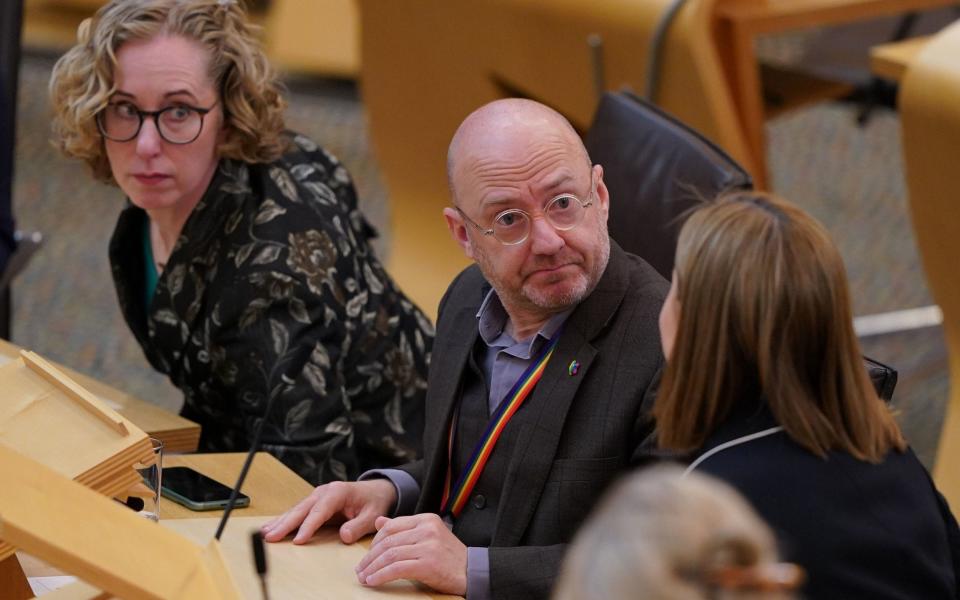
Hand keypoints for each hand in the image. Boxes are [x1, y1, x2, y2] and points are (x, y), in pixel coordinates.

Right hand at [260, 479, 396, 543]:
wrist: (375, 490)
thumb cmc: (373, 502)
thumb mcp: (373, 515)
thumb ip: (359, 525)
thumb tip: (344, 536)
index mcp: (338, 492)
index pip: (320, 511)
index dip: (309, 525)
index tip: (299, 540)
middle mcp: (324, 491)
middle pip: (302, 509)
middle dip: (286, 524)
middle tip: (271, 537)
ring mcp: (317, 496)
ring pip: (296, 510)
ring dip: (280, 522)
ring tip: (265, 534)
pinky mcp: (313, 502)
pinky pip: (297, 512)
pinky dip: (284, 520)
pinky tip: (271, 527)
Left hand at [355, 514, 466, 595]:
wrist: (472, 571)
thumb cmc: (449, 556)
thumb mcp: (428, 536)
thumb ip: (403, 528)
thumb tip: (379, 521)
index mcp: (426, 519)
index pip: (391, 526)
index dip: (374, 541)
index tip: (367, 555)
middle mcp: (426, 529)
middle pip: (388, 541)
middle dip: (370, 557)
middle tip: (360, 569)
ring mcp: (428, 545)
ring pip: (390, 555)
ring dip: (373, 568)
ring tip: (364, 577)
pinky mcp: (428, 564)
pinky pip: (397, 569)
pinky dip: (381, 575)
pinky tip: (373, 581)